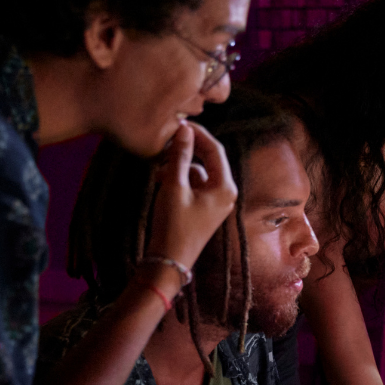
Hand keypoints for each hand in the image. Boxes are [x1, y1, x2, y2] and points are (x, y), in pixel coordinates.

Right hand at [144, 121, 237, 269]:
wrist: (169, 262)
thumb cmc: (173, 225)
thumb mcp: (174, 186)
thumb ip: (180, 156)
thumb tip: (184, 130)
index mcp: (225, 186)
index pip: (215, 149)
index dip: (197, 134)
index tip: (179, 123)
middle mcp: (226, 193)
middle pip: (208, 160)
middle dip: (187, 150)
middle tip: (166, 140)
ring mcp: (216, 202)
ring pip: (198, 172)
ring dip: (179, 166)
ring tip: (158, 169)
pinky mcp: (204, 209)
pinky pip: (194, 185)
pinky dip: (179, 180)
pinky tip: (161, 180)